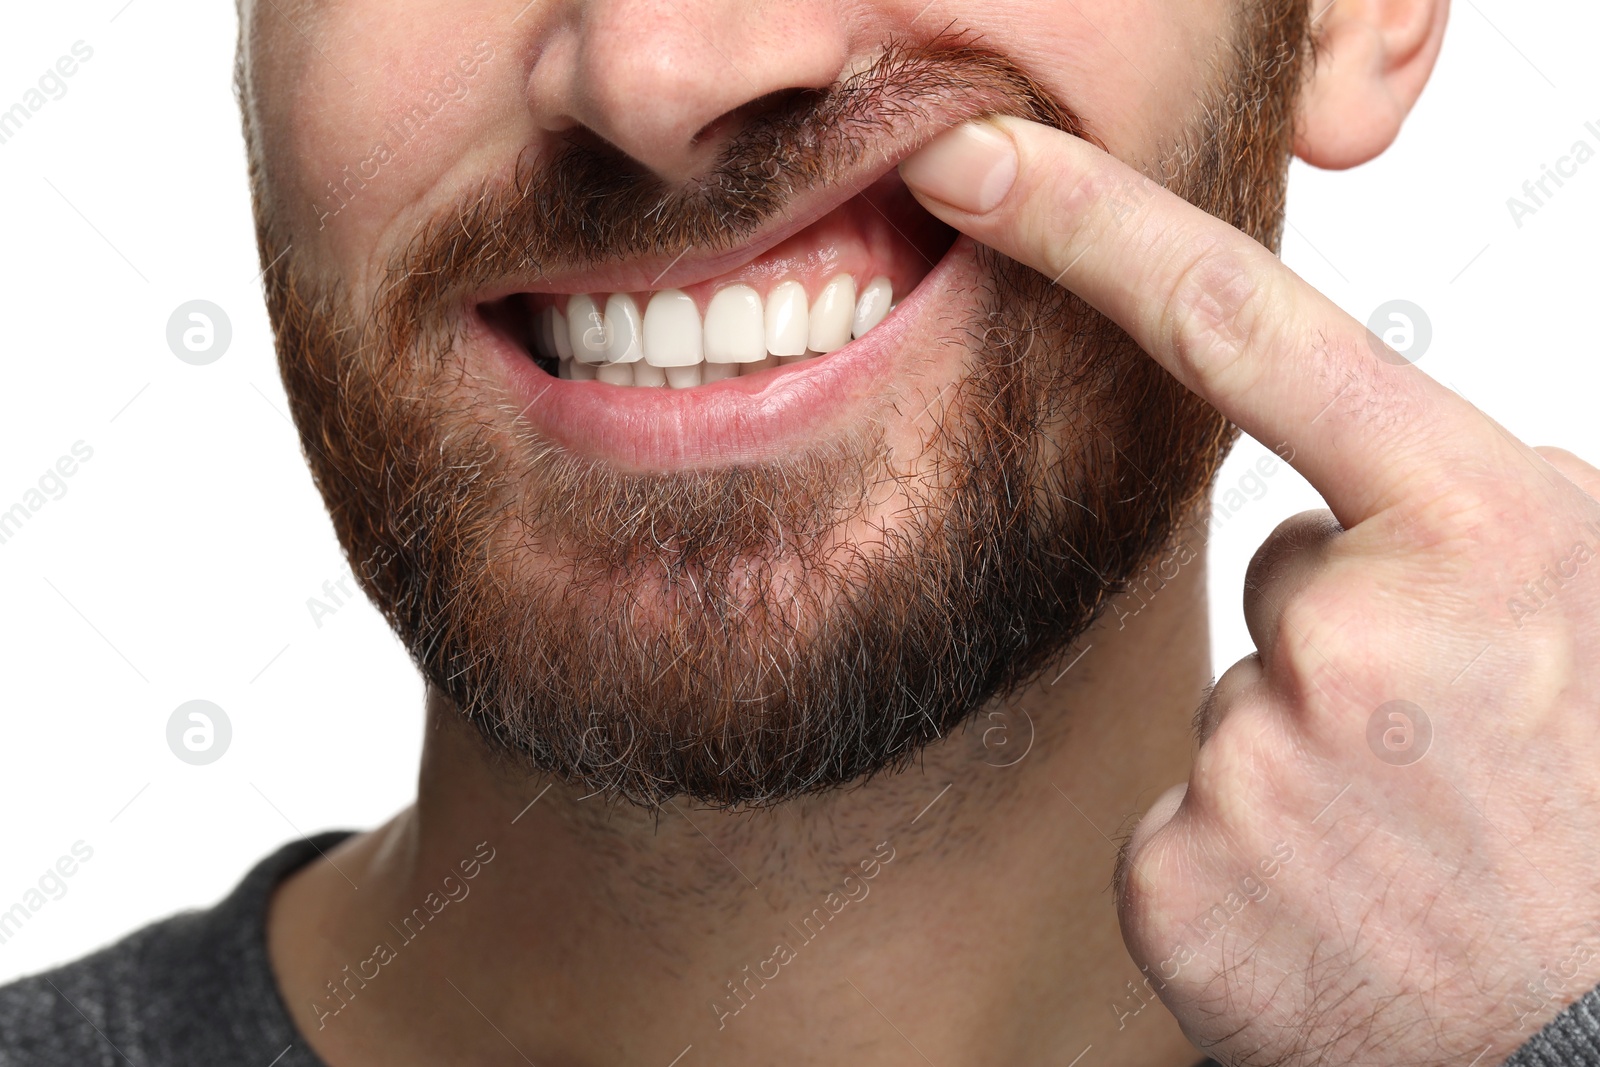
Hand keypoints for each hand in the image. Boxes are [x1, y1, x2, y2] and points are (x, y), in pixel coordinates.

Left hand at [902, 117, 1599, 1065]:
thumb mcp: (1594, 603)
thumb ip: (1468, 512)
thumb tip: (1351, 501)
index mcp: (1477, 533)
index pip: (1240, 323)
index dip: (1088, 221)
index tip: (973, 159)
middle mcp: (1353, 632)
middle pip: (1273, 570)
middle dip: (1347, 639)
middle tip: (1449, 746)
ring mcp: (1253, 761)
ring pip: (1235, 699)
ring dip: (1310, 754)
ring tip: (1415, 842)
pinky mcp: (1179, 876)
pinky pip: (1181, 811)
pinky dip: (1246, 849)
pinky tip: (1341, 902)